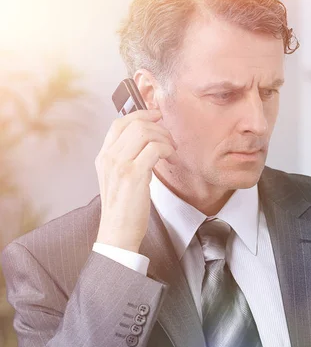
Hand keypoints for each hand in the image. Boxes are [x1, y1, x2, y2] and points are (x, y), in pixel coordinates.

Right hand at [95, 109, 176, 252]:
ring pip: (145, 132)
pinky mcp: (134, 174)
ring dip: (164, 138)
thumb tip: (149, 143)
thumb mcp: (119, 178)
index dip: (141, 114)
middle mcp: (108, 157)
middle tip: (170, 140)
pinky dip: (167, 149)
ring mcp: (119, 164)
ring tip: (171, 151)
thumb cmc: (123, 209)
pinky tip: (170, 158)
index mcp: (103, 156)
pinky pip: (155, 148)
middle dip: (158, 127)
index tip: (157, 116)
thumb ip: (127, 159)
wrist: (118, 232)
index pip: (120, 123)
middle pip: (135, 124)